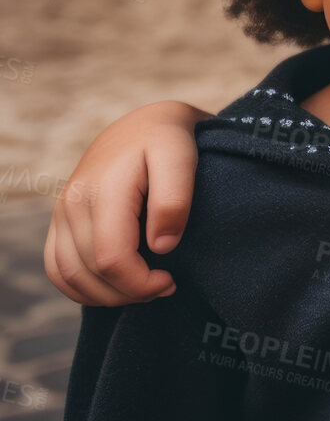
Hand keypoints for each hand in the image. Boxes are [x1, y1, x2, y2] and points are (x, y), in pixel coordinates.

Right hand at [43, 100, 209, 304]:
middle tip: (166, 286)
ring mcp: (61, 213)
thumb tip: (161, 246)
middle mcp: (72, 204)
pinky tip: (116, 287)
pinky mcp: (59, 221)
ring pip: (69, 277)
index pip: (111, 258)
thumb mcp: (181, 158)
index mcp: (103, 190)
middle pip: (90, 273)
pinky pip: (58, 269)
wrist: (142, 125)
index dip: (140, 283)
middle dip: (130, 292)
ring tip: (144, 288)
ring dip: (106, 296)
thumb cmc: (168, 140)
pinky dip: (82, 288)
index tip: (171, 281)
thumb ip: (173, 200)